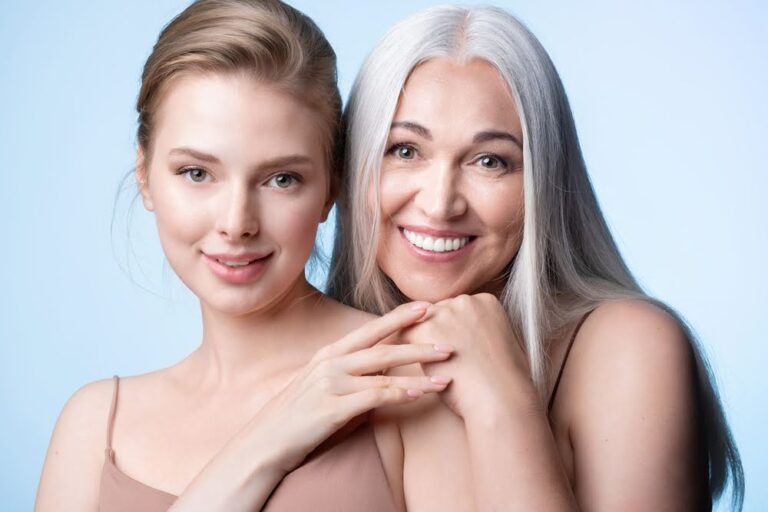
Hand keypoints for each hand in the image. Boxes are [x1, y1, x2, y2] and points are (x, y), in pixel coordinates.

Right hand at [249, 302, 454, 473]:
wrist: (263, 443)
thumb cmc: (295, 417)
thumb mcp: (321, 385)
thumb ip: (349, 374)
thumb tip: (381, 368)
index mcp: (329, 354)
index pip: (370, 330)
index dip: (400, 317)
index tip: (427, 307)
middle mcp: (331, 363)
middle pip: (383, 347)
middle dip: (419, 343)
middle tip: (450, 342)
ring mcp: (330, 384)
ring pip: (384, 373)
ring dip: (420, 374)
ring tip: (447, 376)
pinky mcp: (332, 408)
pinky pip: (374, 397)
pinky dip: (400, 394)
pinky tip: (420, 393)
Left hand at [400, 294, 537, 418]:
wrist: (500, 399)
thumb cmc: (503, 382)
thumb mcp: (499, 344)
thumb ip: (480, 332)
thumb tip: (466, 339)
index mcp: (486, 301)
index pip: (455, 309)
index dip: (448, 328)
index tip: (445, 345)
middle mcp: (465, 300)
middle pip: (436, 312)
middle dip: (432, 332)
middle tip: (422, 354)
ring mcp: (446, 313)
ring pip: (418, 322)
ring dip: (415, 339)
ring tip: (402, 355)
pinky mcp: (427, 330)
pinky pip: (402, 333)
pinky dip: (398, 346)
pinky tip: (397, 360)